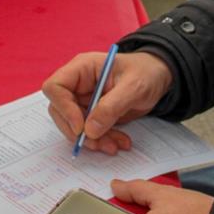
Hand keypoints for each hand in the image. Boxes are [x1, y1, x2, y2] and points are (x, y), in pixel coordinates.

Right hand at [41, 50, 172, 155]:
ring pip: (74, 126)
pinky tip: (119, 142)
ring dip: (92, 140)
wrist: (158, 78)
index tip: (81, 128)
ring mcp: (83, 100)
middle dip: (79, 132)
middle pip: (60, 111)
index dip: (63, 109)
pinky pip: (89, 132)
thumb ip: (111, 107)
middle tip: (99, 143)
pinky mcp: (92, 114)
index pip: (55, 87)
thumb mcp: (134, 87)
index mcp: (82, 68)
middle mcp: (78, 84)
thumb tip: (89, 130)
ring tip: (115, 145)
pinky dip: (102, 141)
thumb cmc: (146, 73)